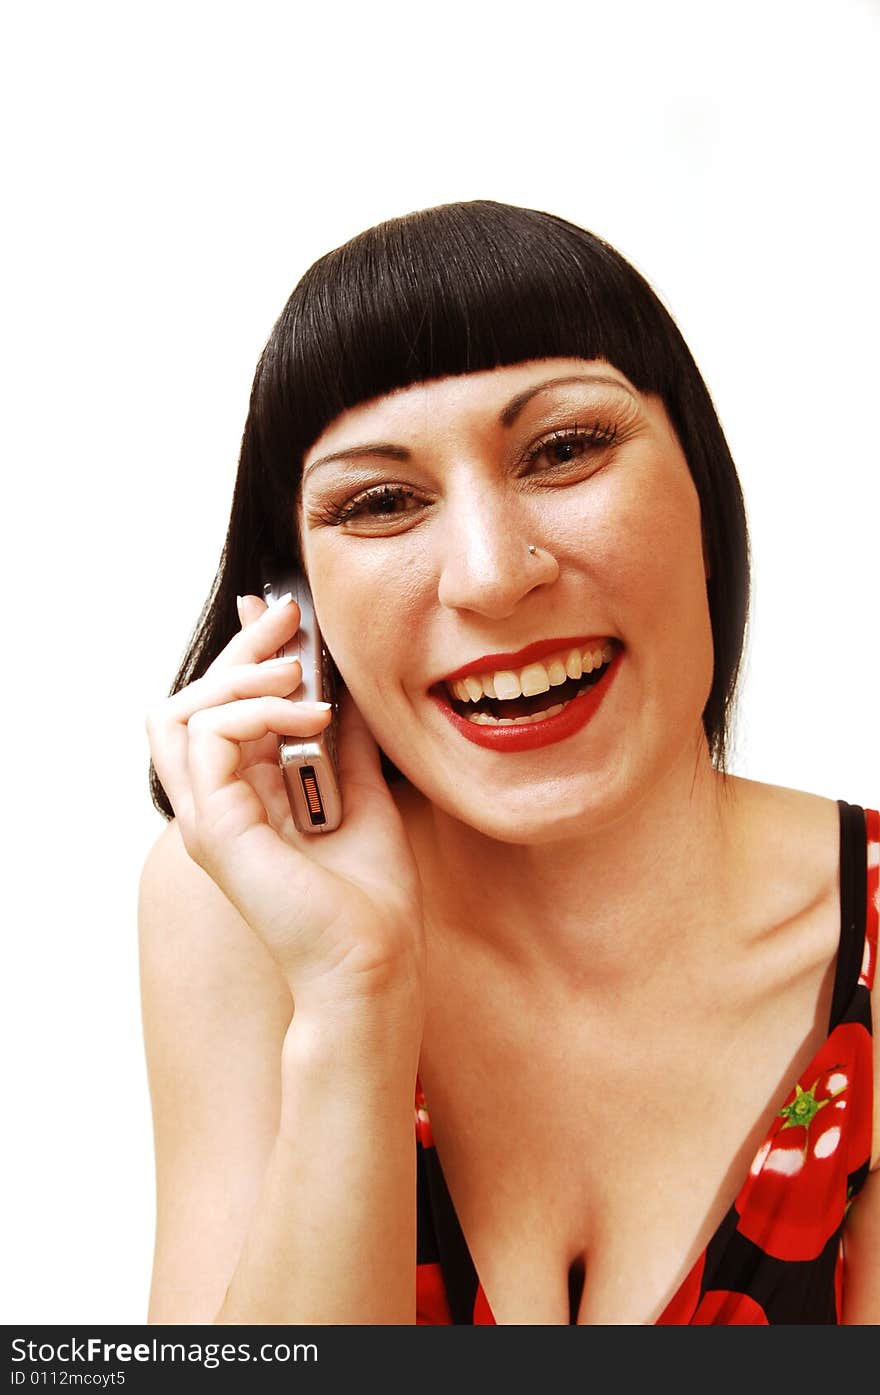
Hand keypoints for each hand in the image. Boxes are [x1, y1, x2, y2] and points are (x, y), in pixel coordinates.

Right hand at [146, 593, 425, 1018]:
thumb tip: (350, 687)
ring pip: (181, 712)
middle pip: (191, 702)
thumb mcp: (364, 795)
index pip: (221, 712)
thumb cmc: (371, 898)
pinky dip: (255, 710)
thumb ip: (348, 744)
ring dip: (241, 677)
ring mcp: (208, 818)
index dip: (245, 656)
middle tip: (287, 615)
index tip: (284, 614)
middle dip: (240, 649)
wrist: (374, 964)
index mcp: (245, 799)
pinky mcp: (215, 827)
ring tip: (299, 674)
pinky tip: (310, 715)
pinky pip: (208, 736)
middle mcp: (216, 806)